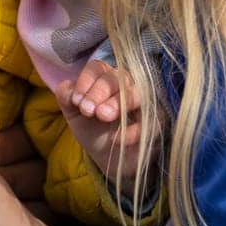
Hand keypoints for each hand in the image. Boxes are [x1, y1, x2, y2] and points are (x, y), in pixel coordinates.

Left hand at [56, 59, 144, 193]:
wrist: (109, 157)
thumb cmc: (93, 129)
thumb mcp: (74, 114)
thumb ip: (67, 97)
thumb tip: (69, 90)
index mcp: (105, 77)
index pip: (97, 68)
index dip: (86, 81)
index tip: (76, 101)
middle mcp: (127, 83)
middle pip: (118, 77)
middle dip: (101, 92)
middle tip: (88, 110)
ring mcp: (145, 100)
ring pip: (138, 92)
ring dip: (119, 103)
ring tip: (103, 116)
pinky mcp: (158, 120)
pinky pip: (151, 120)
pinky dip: (135, 129)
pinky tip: (118, 139)